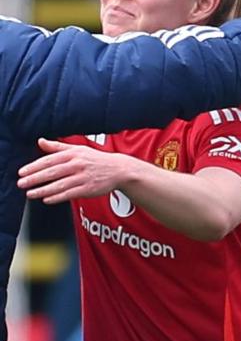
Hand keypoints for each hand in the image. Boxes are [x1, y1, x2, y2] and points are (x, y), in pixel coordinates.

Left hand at [17, 138, 131, 203]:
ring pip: (60, 185)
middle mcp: (78, 165)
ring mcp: (84, 177)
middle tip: (21, 183)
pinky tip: (47, 199)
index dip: (34, 166)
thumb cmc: (96, 159)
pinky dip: (57, 197)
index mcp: (74, 154)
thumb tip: (41, 141)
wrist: (119, 169)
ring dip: (43, 190)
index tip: (22, 172)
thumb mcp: (78, 149)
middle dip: (35, 179)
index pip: (50, 160)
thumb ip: (58, 147)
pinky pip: (70, 194)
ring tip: (30, 194)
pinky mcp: (89, 189)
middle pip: (52, 172)